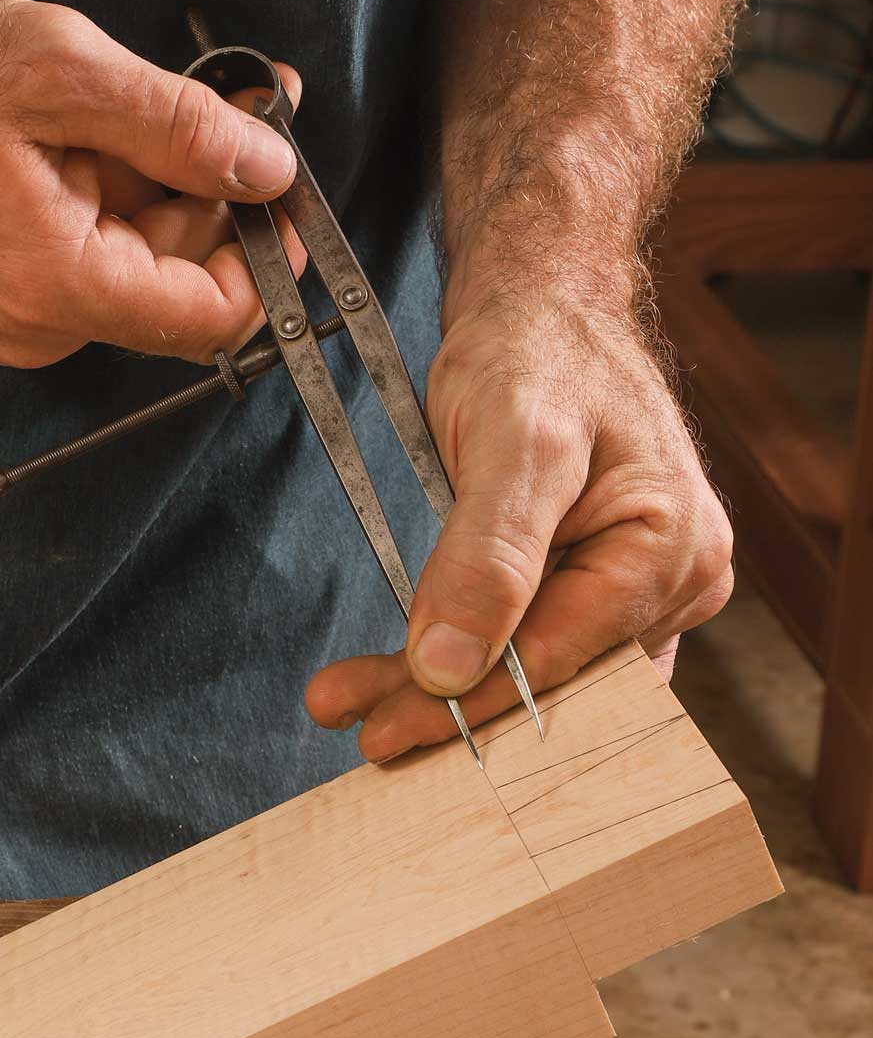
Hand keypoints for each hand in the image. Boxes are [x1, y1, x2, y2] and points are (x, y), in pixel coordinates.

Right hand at [0, 0, 304, 367]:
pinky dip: (130, 184)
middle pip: (183, 280)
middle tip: (258, 116)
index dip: (270, 264)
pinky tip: (140, 124)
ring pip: (143, 256)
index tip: (294, 204)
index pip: (213, 319)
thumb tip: (268, 167)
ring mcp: (30, 303)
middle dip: (231, 198)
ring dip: (183, 181)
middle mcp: (49, 317)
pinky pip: (97, 243)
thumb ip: (176, 127)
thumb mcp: (57, 76)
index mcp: (63, 286)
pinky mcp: (18, 277)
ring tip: (205, 102)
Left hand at [306, 296, 733, 760]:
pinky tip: (411, 675)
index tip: (386, 731)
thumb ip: (489, 557)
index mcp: (673, 550)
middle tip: (359, 725)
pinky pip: (538, 641)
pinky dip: (472, 657)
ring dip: (450, 687)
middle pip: (551, 676)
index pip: (561, 657)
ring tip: (361, 700)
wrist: (542, 306)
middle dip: (450, 704)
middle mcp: (673, 580)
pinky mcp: (599, 581)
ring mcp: (640, 586)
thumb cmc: (539, 353)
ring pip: (539, 667)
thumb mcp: (514, 443)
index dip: (470, 702)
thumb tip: (448, 668)